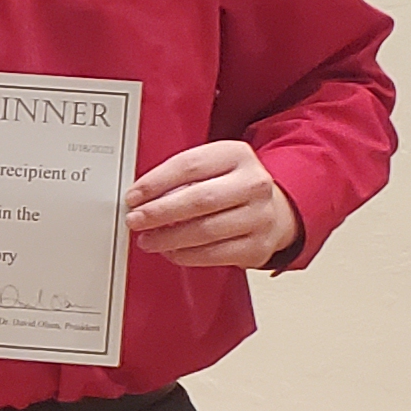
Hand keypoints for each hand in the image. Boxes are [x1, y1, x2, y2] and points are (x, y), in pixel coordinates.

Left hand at [124, 141, 300, 268]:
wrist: (277, 210)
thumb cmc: (233, 187)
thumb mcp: (214, 167)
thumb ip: (182, 176)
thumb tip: (141, 197)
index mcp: (237, 155)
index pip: (190, 166)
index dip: (156, 182)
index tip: (133, 196)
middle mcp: (253, 184)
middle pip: (199, 199)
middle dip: (160, 212)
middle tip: (135, 220)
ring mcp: (259, 216)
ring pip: (205, 230)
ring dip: (168, 238)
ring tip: (148, 239)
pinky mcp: (257, 246)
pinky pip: (214, 254)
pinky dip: (186, 255)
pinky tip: (171, 251)